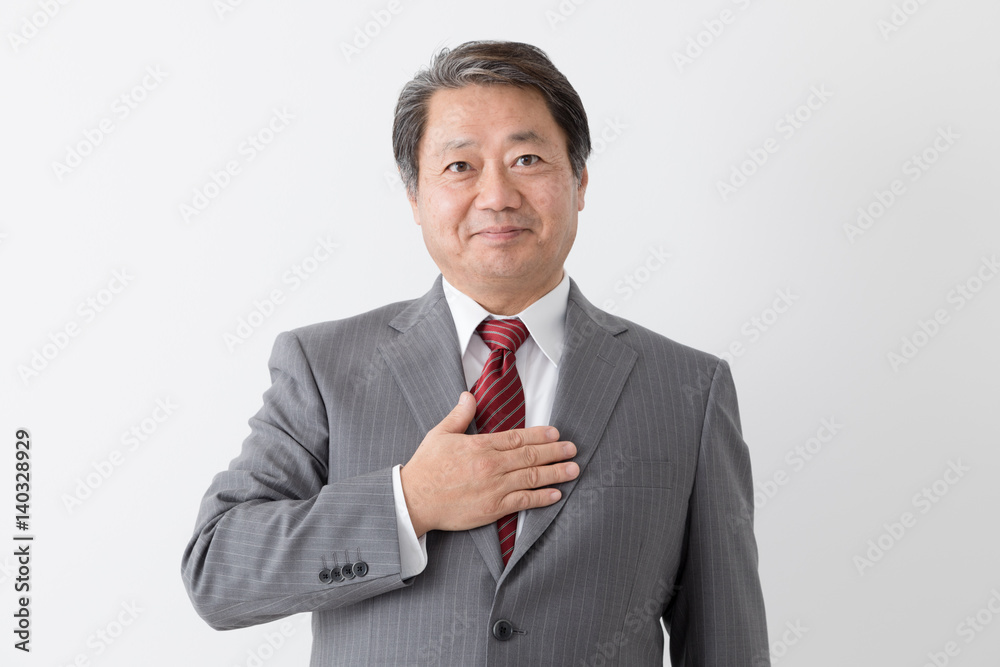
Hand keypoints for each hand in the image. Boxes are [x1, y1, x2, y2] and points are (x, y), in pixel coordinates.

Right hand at [399, 392, 578, 536]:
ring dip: (555, 473)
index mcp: (480, 445)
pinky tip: (555, 494)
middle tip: (572, 449)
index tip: (555, 433)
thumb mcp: (440, 434)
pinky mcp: (493, 508)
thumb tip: (468, 396)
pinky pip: (523, 502)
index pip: (517, 437)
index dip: (539, 435)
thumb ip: (459, 415)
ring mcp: (494, 488)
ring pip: (531, 478)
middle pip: (530, 456)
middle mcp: (491, 465)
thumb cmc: (425, 467)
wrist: (414, 500)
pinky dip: (541, 498)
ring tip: (573, 470)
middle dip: (555, 452)